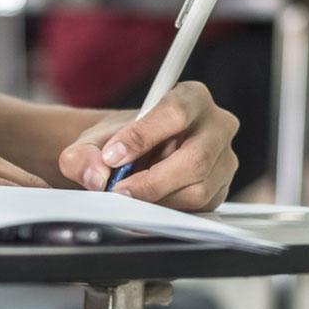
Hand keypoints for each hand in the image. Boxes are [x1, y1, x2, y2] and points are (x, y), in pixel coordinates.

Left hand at [58, 82, 239, 210]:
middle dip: (152, 181)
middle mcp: (217, 126)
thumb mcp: (96, 139)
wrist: (132, 157)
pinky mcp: (220, 189)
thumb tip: (96, 175)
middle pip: (196, 158)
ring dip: (158, 199)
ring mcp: (224, 160)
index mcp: (192, 97)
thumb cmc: (123, 140)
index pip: (175, 113)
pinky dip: (167, 211)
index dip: (142, 137)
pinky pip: (199, 208)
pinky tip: (147, 204)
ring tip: (130, 196)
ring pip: (199, 189)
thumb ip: (85, 153)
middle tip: (119, 191)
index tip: (112, 156)